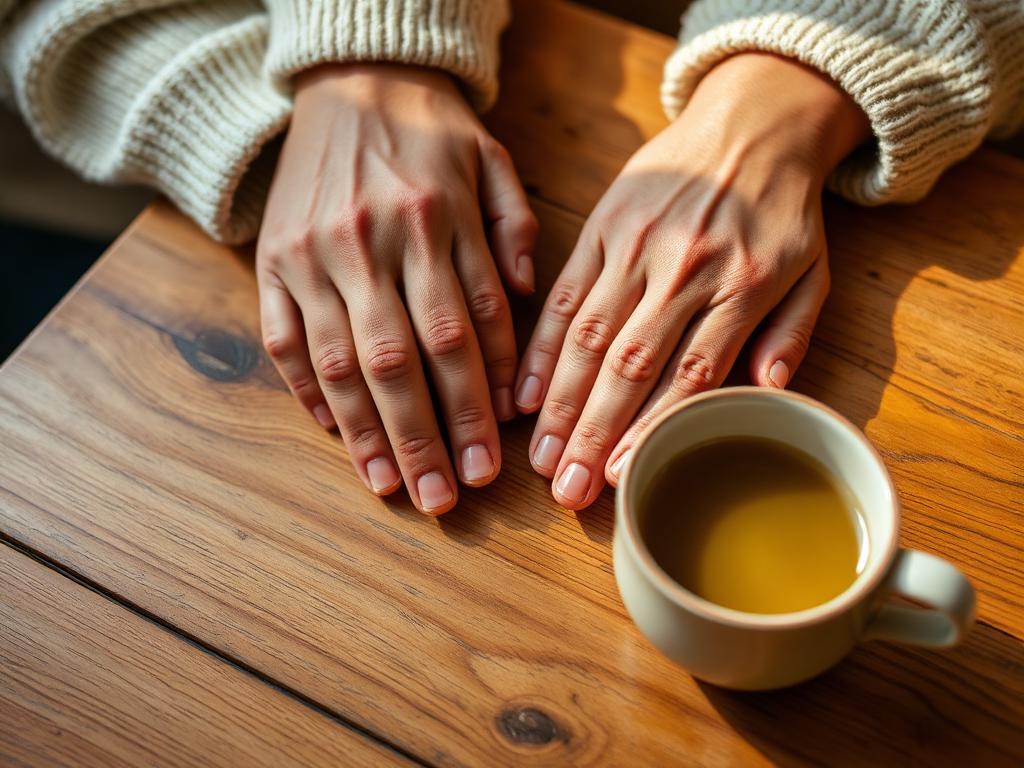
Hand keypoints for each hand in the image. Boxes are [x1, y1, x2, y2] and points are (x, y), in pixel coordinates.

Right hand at [257, 64, 537, 514]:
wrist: (349, 82)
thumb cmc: (430, 135)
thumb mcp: (491, 163)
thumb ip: (512, 233)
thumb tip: (522, 310)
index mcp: (434, 220)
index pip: (464, 331)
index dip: (477, 404)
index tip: (492, 462)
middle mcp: (370, 243)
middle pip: (402, 360)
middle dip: (426, 437)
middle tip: (445, 498)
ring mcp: (312, 255)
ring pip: (340, 362)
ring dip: (368, 434)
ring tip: (393, 487)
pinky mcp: (272, 262)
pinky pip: (283, 341)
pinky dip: (309, 393)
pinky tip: (338, 437)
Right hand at [514, 53, 869, 509]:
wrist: (750, 124)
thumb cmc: (782, 213)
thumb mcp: (813, 271)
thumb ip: (790, 334)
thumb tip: (764, 394)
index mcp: (741, 286)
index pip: (690, 374)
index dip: (649, 429)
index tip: (618, 479)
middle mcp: (682, 269)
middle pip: (629, 364)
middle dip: (592, 433)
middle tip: (565, 489)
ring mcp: (635, 247)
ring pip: (588, 335)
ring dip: (561, 402)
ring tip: (539, 456)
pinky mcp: (603, 228)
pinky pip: (565, 294)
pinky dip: (541, 347)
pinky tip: (524, 393)